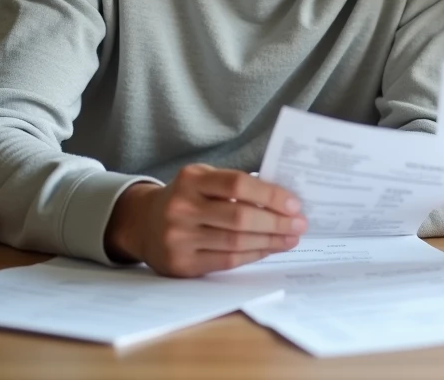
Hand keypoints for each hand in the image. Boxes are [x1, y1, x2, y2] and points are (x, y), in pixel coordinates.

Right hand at [104, 164, 306, 276]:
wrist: (143, 223)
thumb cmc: (186, 197)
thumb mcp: (203, 179)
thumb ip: (234, 185)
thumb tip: (283, 198)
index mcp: (191, 179)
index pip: (237, 185)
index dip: (270, 195)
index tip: (294, 203)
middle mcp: (181, 208)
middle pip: (240, 217)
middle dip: (276, 222)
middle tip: (300, 224)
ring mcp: (178, 238)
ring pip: (236, 242)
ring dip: (270, 241)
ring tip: (291, 238)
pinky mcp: (181, 264)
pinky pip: (227, 260)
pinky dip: (253, 255)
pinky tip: (269, 249)